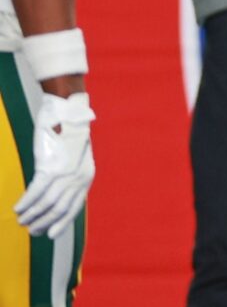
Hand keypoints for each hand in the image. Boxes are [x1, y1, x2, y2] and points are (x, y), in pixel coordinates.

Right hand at [13, 92, 91, 238]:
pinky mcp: (50, 167)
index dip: (61, 223)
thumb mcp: (76, 159)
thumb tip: (54, 197)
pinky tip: (17, 208)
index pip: (74, 208)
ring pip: (46, 203)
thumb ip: (69, 178)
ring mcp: (65, 174)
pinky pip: (35, 192)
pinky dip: (26, 202)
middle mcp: (78, 178)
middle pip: (59, 209)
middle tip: (31, 230)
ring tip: (22, 220)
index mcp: (87, 178)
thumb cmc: (68, 136)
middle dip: (44, 222)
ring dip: (32, 214)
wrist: (68, 113)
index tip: (50, 234)